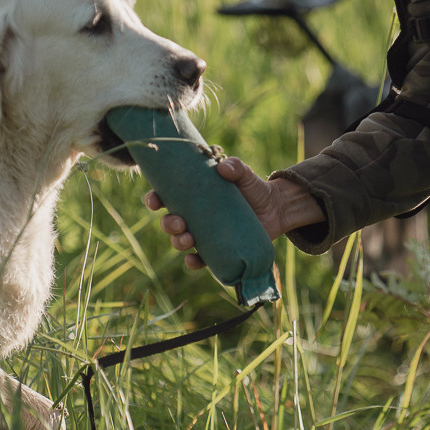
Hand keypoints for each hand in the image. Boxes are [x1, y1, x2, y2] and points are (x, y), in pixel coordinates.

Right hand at [143, 156, 324, 270]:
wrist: (275, 209)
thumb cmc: (253, 189)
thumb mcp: (244, 174)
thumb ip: (236, 167)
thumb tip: (223, 168)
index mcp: (194, 196)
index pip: (166, 197)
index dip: (155, 199)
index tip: (155, 200)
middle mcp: (195, 216)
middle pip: (169, 222)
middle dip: (168, 224)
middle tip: (179, 222)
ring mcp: (205, 234)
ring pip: (181, 241)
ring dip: (178, 242)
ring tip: (188, 239)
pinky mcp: (217, 250)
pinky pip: (200, 260)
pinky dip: (193, 262)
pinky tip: (194, 260)